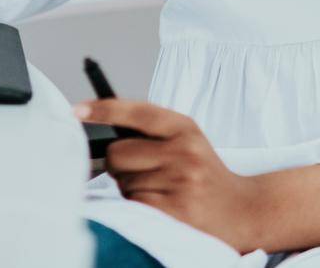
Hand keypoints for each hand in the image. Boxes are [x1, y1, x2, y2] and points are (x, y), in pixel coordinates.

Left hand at [75, 98, 268, 253]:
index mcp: (184, 127)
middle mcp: (183, 151)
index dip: (102, 110)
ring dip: (131, 189)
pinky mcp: (177, 210)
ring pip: (123, 182)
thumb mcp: (186, 141)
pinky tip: (160, 205)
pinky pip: (134, 204)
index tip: (75, 111)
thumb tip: (102, 136)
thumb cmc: (204, 174)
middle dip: (118, 165)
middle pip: (118, 153)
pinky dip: (139, 207)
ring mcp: (181, 181)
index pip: (136, 112)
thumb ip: (150, 133)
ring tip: (159, 191)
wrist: (243, 210)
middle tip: (139, 172)